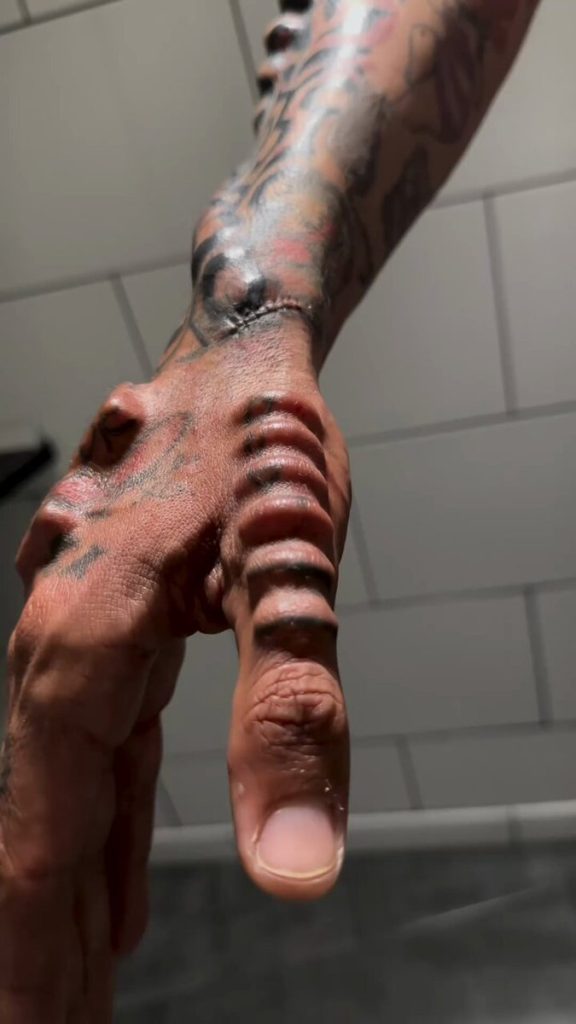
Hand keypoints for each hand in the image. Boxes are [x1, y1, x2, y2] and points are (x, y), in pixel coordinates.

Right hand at [0, 317, 350, 1020]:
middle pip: (41, 840)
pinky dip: (113, 839)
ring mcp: (81, 647)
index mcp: (80, 655)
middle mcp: (58, 656)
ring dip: (72, 911)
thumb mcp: (290, 575)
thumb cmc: (263, 447)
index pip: (43, 849)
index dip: (36, 962)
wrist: (238, 357)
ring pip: (70, 805)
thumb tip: (298, 875)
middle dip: (44, 956)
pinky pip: (106, 763)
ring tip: (79, 1001)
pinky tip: (122, 898)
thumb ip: (288, 720)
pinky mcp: (119, 641)